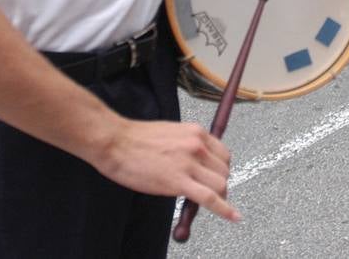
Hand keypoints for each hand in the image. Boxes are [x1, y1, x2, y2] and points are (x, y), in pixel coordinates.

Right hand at [93, 119, 238, 222]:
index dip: (221, 169)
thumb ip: (188, 146)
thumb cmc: (135, 139)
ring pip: (221, 184)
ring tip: (208, 202)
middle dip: (220, 183)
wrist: (115, 142)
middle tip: (209, 192)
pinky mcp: (179, 181)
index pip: (223, 154)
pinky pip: (210, 198)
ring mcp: (190, 163)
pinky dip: (225, 209)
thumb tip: (197, 164)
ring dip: (219, 195)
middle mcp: (197, 145)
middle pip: (224, 170)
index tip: (215, 178)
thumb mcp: (171, 134)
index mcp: (196, 132)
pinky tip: (233, 217)